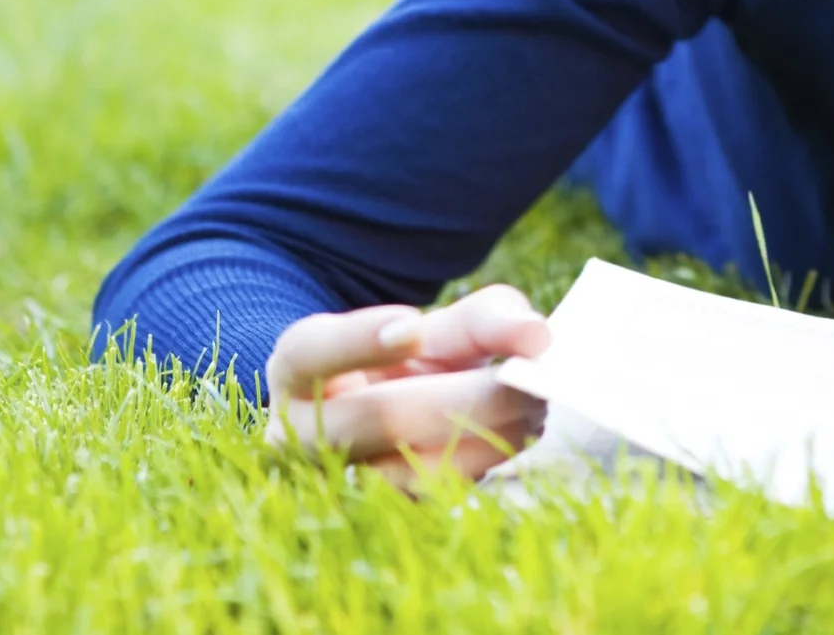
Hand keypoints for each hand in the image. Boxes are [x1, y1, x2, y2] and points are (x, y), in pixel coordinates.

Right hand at [262, 284, 551, 488]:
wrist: (397, 413)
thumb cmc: (413, 361)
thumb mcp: (439, 328)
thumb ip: (485, 320)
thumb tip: (535, 336)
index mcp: (298, 366)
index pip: (312, 353)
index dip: (358, 342)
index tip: (413, 327)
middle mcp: (301, 431)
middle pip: (378, 417)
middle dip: (462, 399)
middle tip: (524, 379)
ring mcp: (337, 482)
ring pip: (409, 470)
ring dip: (482, 439)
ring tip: (531, 408)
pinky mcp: (378, 514)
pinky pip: (434, 498)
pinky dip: (483, 466)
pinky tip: (516, 436)